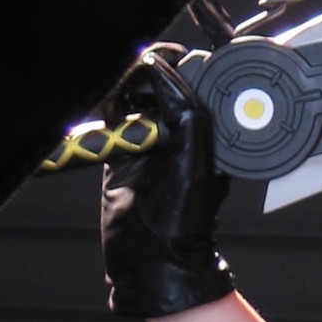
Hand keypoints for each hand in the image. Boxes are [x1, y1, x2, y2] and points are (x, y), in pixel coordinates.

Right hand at [99, 46, 236, 317]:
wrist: (151, 261)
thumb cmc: (182, 222)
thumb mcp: (193, 157)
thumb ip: (184, 109)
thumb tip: (162, 69)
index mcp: (208, 131)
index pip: (194, 80)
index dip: (177, 65)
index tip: (162, 60)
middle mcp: (183, 133)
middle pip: (164, 82)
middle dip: (149, 73)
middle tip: (140, 81)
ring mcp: (154, 141)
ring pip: (138, 95)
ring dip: (128, 89)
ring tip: (126, 101)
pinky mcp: (125, 151)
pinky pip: (117, 115)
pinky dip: (113, 107)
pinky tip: (114, 114)